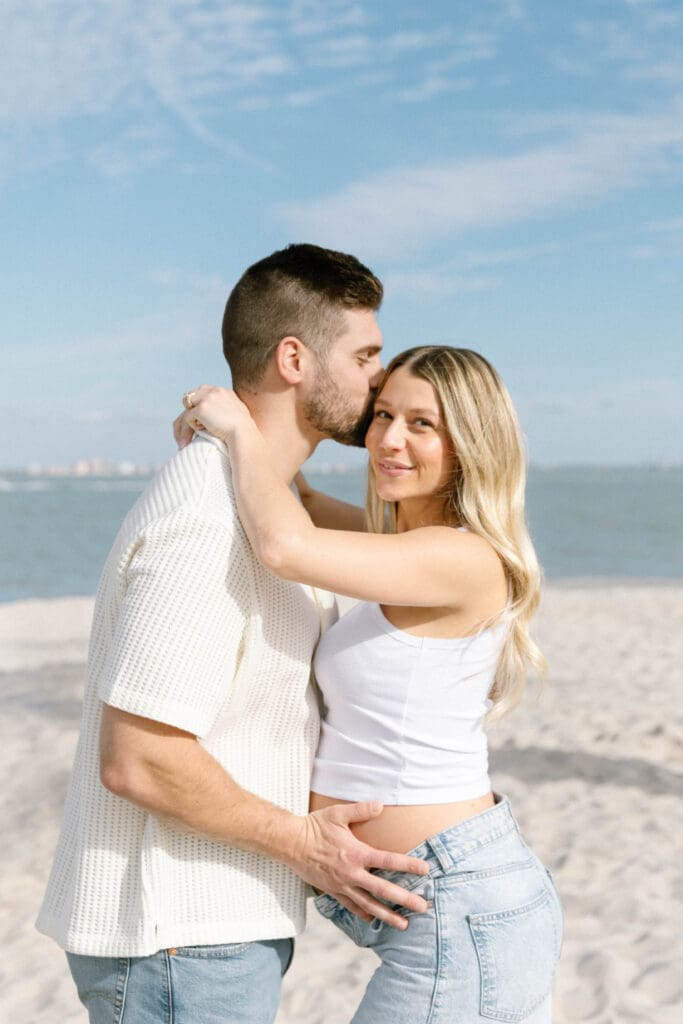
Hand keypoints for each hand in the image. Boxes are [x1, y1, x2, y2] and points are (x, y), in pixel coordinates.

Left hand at [172, 385, 252, 448]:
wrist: (243, 434)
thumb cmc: (243, 430)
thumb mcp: (236, 412)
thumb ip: (226, 407)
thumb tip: (217, 414)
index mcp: (223, 391)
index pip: (203, 391)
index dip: (199, 403)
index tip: (202, 417)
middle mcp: (214, 390)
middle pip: (192, 395)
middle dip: (190, 408)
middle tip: (194, 423)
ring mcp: (207, 398)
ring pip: (187, 405)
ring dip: (190, 417)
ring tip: (199, 429)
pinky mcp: (201, 409)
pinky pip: (188, 417)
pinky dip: (193, 425)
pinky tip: (204, 430)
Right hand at [289, 802, 429, 929]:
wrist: (291, 843)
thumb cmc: (315, 826)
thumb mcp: (338, 813)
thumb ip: (361, 810)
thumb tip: (381, 805)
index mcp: (356, 853)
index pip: (388, 860)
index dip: (408, 865)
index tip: (425, 869)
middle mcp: (352, 873)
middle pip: (383, 889)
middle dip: (405, 899)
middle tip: (423, 907)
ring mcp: (342, 885)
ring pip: (369, 904)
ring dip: (387, 915)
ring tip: (404, 924)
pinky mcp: (332, 891)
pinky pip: (351, 906)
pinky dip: (363, 913)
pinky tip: (373, 919)